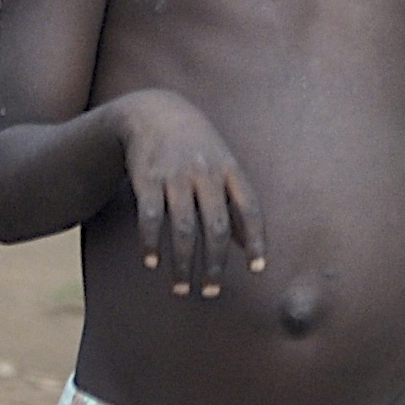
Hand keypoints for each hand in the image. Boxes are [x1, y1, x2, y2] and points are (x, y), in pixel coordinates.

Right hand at [116, 90, 260, 298]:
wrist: (155, 113)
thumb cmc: (198, 150)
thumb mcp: (225, 167)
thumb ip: (239, 206)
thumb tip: (251, 250)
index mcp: (231, 171)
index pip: (251, 209)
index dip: (256, 240)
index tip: (257, 269)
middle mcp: (206, 174)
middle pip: (216, 227)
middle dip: (214, 263)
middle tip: (211, 292)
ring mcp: (175, 176)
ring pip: (182, 228)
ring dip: (182, 263)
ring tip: (182, 288)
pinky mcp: (147, 179)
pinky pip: (150, 217)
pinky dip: (150, 242)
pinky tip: (152, 263)